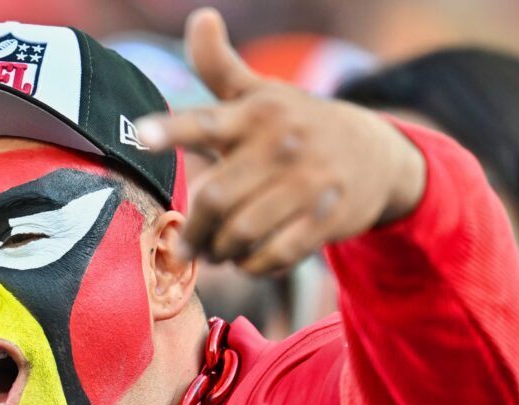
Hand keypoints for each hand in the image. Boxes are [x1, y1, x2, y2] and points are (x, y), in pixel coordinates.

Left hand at [136, 8, 424, 273]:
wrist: (377, 154)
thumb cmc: (297, 124)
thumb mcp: (261, 93)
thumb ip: (220, 66)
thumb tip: (201, 16)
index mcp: (254, 114)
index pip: (205, 121)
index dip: (171, 129)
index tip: (141, 137)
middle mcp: (279, 145)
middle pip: (215, 198)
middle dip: (195, 230)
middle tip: (189, 242)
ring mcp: (306, 183)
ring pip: (242, 232)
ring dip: (221, 251)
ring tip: (217, 251)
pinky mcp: (326, 218)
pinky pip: (275, 254)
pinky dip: (253, 265)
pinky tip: (249, 260)